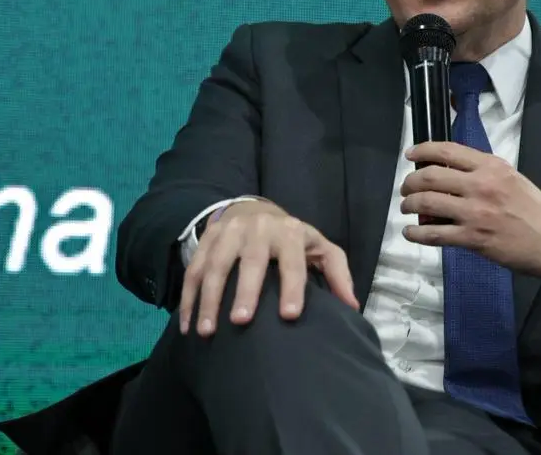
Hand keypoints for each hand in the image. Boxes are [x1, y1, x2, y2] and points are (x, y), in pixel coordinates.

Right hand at [179, 200, 357, 336]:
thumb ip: (337, 273)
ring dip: (209, 299)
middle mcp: (259, 229)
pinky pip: (193, 270)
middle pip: (251, 260)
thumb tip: (352, 307)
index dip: (293, 286)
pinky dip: (189, 299)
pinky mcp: (206, 240)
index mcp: (289, 232)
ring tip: (207, 331)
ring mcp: (228, 233)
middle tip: (241, 322)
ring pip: (216, 265)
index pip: (293, 260)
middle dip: (246, 291)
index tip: (290, 316)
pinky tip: (188, 326)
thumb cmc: (291, 238)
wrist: (252, 209)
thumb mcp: (319, 248)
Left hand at [400, 141, 540, 292]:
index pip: (448, 151)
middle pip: (431, 176)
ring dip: (409, 205)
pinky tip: (411, 233)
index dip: (423, 151)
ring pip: (428, 203)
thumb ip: (483, 173)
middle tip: (405, 189)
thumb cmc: (535, 209)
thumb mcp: (512, 178)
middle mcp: (481, 185)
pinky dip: (417, 233)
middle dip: (410, 182)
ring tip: (406, 208)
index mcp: (491, 166)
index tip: (411, 155)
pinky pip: (435, 234)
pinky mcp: (473, 238)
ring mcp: (476, 212)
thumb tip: (450, 174)